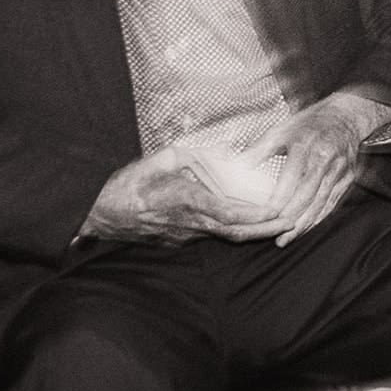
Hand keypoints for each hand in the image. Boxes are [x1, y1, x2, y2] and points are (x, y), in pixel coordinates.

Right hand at [80, 143, 292, 245]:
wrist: (98, 214)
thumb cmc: (126, 184)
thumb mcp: (160, 159)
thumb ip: (192, 154)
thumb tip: (223, 149)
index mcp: (184, 200)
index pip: (227, 213)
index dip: (255, 215)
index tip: (277, 211)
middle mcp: (188, 222)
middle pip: (233, 232)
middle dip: (265, 230)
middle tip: (292, 223)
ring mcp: (183, 235)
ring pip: (225, 237)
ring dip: (253, 233)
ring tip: (280, 225)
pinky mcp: (179, 240)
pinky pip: (212, 236)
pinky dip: (235, 231)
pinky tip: (251, 224)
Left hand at [253, 91, 390, 244]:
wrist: (345, 116)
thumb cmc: (308, 124)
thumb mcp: (281, 130)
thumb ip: (257, 151)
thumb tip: (233, 168)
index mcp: (305, 146)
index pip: (290, 181)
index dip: (277, 202)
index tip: (262, 218)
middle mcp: (324, 159)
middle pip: (306, 196)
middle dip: (289, 219)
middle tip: (273, 236)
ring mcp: (339, 170)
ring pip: (320, 203)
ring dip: (303, 224)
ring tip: (285, 238)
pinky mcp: (347, 178)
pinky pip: (332, 202)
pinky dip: (318, 218)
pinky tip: (305, 228)